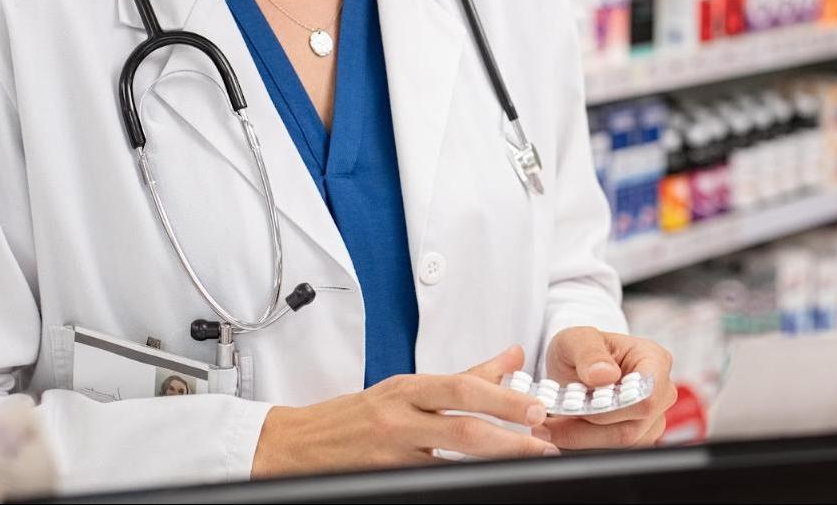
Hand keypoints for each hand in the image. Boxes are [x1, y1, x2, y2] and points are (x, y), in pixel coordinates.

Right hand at [252, 345, 555, 477]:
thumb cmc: (355, 416)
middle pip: (461, 426)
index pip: (461, 388)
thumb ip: (466, 375)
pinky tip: (479, 478)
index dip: (501, 399)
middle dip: (507, 436)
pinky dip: (454, 476)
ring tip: (522, 462)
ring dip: (490, 461)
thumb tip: (513, 358)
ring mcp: (391, 453)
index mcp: (408, 389)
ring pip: (449, 458)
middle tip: (541, 441)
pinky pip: (427, 477)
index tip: (535, 408)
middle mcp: (399, 418)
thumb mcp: (407, 388)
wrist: (294, 444)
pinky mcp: (382, 477)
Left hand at [540, 327, 676, 450]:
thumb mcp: (576, 339)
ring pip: (619, 447)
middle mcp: (660, 393)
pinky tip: (563, 431)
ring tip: (552, 425)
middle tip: (549, 422)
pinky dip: (582, 447)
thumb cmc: (582, 348)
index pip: (647, 398)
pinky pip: (610, 454)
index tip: (578, 404)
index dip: (613, 408)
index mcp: (655, 361)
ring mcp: (652, 421)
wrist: (578, 367)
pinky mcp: (638, 439)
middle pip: (631, 429)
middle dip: (586, 429)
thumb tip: (604, 374)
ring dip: (580, 440)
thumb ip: (589, 352)